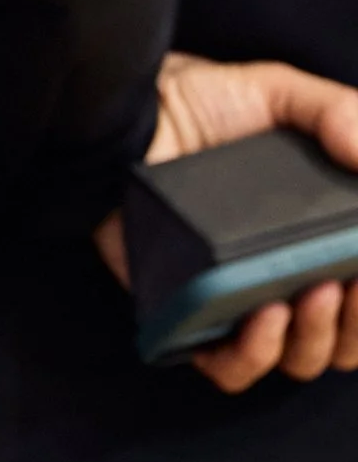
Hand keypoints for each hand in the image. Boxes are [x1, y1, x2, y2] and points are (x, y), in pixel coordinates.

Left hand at [93, 50, 357, 392]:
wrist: (127, 115)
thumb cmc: (200, 102)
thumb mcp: (278, 93)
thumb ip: (334, 112)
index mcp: (312, 237)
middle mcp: (281, 277)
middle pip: (343, 339)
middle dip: (356, 325)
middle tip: (346, 282)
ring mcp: (237, 302)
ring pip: (298, 359)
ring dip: (318, 338)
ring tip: (310, 293)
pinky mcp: (189, 316)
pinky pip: (230, 368)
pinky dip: (257, 355)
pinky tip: (265, 316)